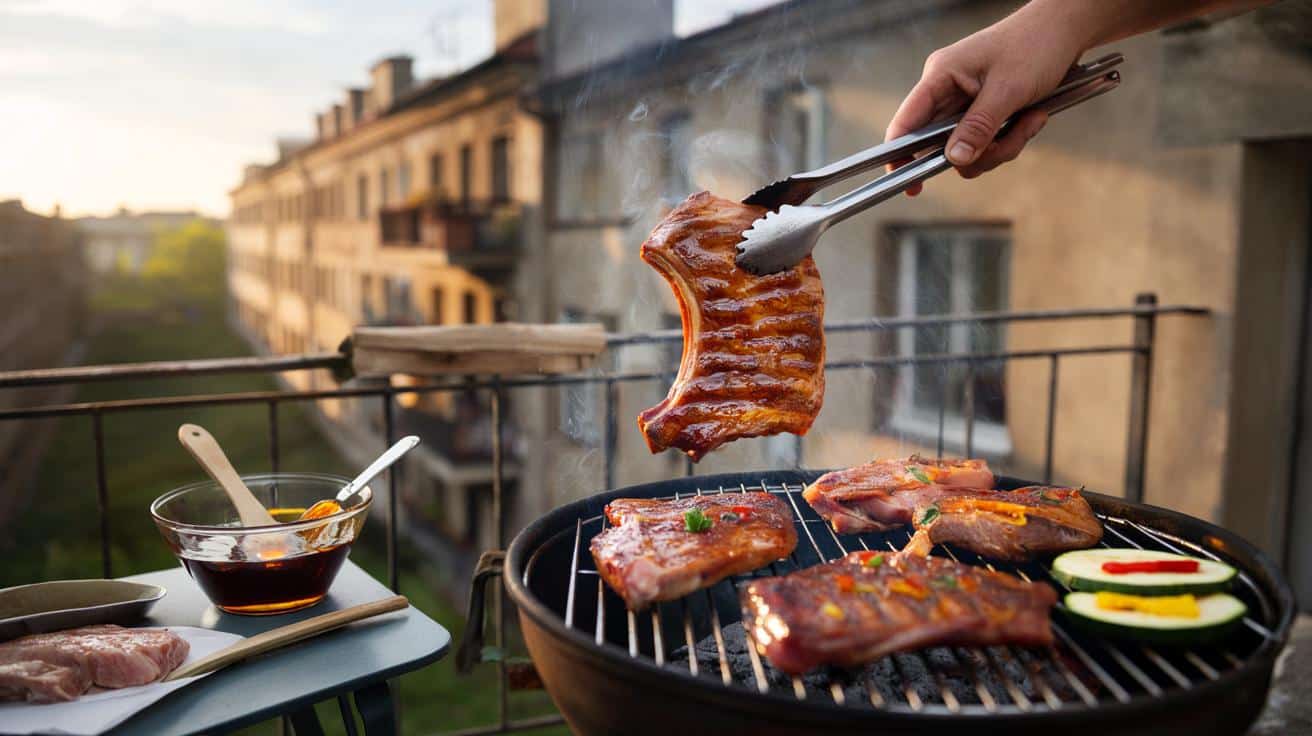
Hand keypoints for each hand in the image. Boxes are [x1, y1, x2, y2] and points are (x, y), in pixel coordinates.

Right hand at [885, 7, 1085, 193]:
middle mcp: (947, 92)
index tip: (910, 186)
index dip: (900, 156)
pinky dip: (1010, 139)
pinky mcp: (983, 112)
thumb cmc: (1036, 44)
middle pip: (941, 145)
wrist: (1066, 30)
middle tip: (1006, 142)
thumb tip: (954, 159)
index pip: (906, 123)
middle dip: (978, 152)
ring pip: (968, 150)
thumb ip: (978, 127)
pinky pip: (987, 143)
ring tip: (1029, 121)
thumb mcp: (1008, 89)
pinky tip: (1031, 117)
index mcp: (940, 76)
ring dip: (1000, 147)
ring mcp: (965, 104)